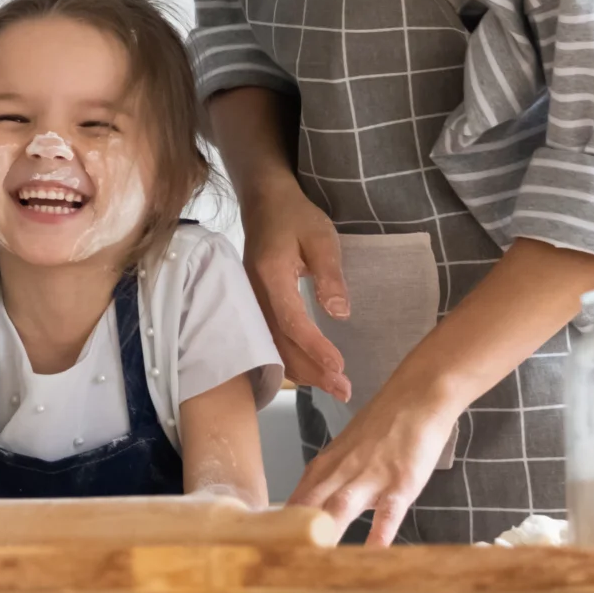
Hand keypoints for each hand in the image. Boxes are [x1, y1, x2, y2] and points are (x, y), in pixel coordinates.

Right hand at [239, 172, 351, 400]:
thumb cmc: (296, 217)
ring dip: (301, 370)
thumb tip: (340, 315)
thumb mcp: (321, 238)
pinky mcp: (253, 304)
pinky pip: (267, 338)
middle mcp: (253, 293)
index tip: (339, 366)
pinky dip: (288, 359)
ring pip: (270, 346)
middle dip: (311, 370)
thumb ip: (330, 275)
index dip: (314, 347)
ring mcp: (249, 301)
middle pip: (278, 343)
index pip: (291, 320)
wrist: (265, 202)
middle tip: (343, 390)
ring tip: (332, 386)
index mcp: (270, 275)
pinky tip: (308, 370)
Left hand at [287, 375, 458, 545]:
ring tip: (312, 561)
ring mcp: (369, 477)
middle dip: (294, 536)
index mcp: (324, 467)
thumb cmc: (381, 427)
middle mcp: (340, 473)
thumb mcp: (345, 452)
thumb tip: (306, 509)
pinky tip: (372, 553)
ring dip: (325, 533)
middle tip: (279, 560)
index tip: (268, 550)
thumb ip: (326, 480)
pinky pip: (388, 512)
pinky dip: (379, 533)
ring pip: (340, 508)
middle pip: (310, 507)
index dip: (280, 528)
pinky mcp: (400, 482)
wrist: (415, 397)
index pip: (294, 501)